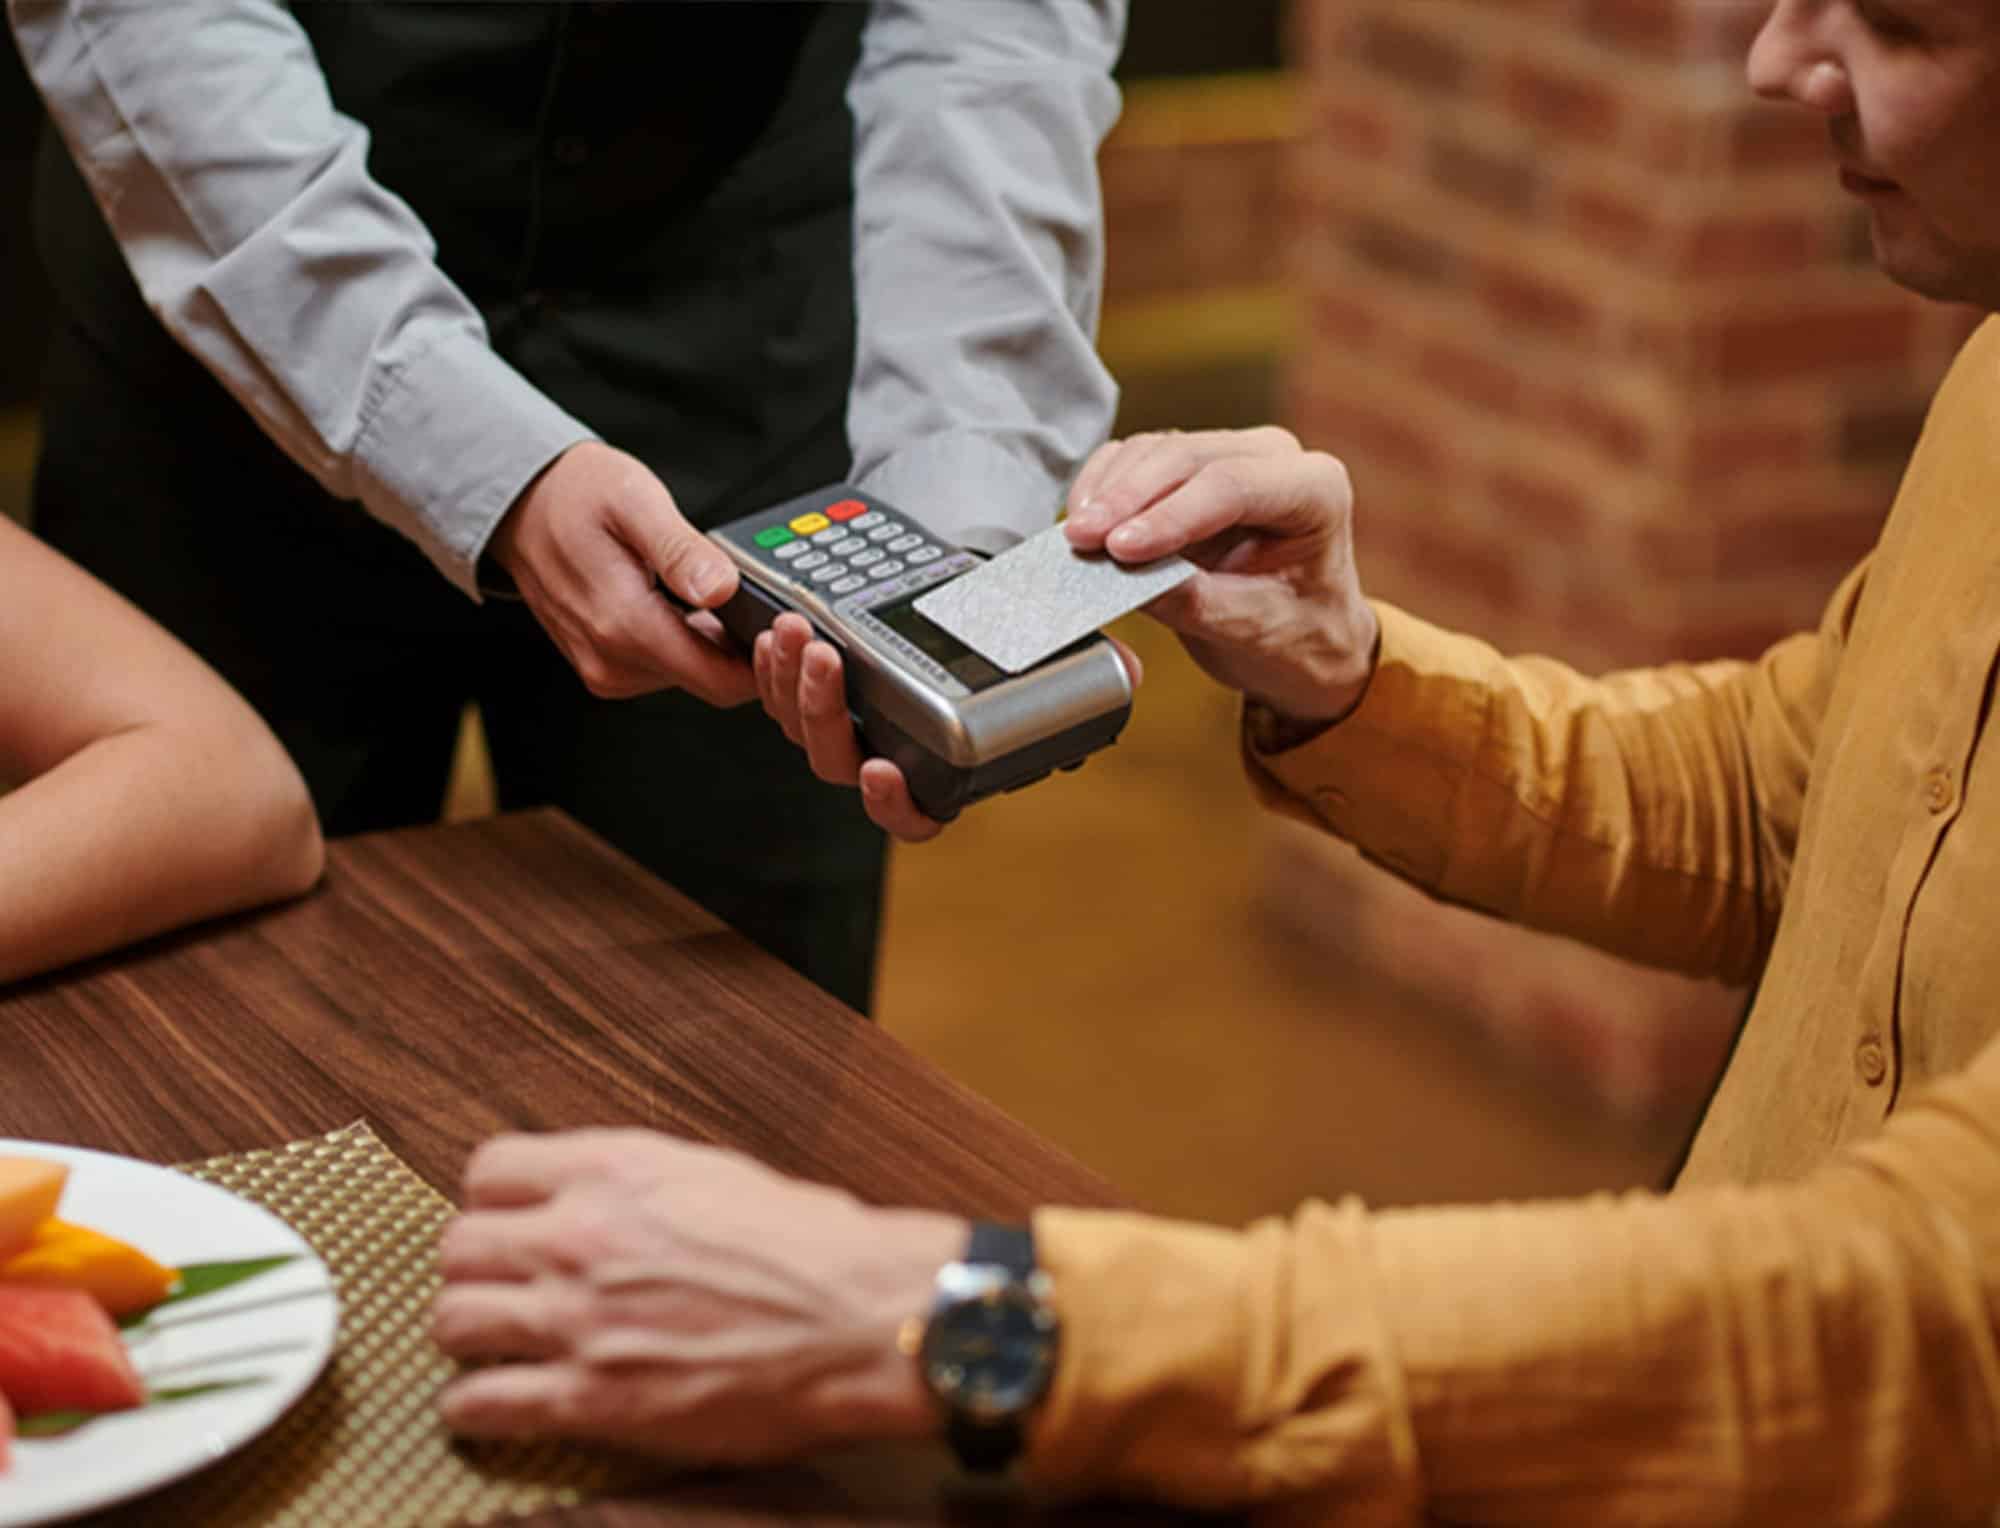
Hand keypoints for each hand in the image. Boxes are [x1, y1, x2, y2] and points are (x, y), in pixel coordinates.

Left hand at [432, 1129, 962, 1463]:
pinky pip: (478, 1403)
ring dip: (470, 1335)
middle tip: (503, 1290)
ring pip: (451, 1319)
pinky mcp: (588, 1398)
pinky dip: (477, 1408)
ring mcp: (576, 1319)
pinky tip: (501, 1405)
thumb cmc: (808, 1246)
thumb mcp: (714, 1173)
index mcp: (614, 1169)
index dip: (495, 1202)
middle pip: (456, 1246)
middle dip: (476, 1269)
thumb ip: (637, 1181)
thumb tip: (599, 1194)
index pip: (489, 1170)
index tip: (510, 1224)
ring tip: (499, 1347)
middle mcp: (579, 1236)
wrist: (856, 1317)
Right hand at [487, 442, 754, 703]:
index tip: (789, 628)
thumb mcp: (635, 500)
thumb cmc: (576, 494)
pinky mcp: (606, 664)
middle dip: (744, 652)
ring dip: (716, 645)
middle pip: (710, 682)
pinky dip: (689, 643)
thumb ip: (680, 550)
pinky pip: (666, 667)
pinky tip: (694, 606)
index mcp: (623, 625)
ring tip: (725, 596)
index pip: (719, 680)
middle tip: (766, 601)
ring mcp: (606, 668)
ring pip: (691, 677)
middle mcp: (611, 660)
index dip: (764, 661)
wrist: (522, 504)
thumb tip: (722, 589)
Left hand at [751, 613, 1144, 843]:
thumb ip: (1091, 666)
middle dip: (823, 712)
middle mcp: (886, 757)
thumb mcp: (1054, 650)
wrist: (967, 597)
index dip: (893, 806)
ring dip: (789, 682)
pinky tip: (778, 626)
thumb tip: (1124, 669)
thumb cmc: (1007, 640)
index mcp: (943, 770)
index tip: (881, 770)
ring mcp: (845, 724)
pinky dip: (771, 663)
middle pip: (838, 762)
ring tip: (797, 631)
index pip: (915, 817)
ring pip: (800, 727)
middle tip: (825, 658)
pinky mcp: (812, 688)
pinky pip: (778, 692)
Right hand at [1063, 427, 1378, 724]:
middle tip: (1082, 538)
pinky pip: (1137, 458)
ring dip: (1109, 490)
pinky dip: (1104, 484)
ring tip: (1078, 536)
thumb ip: (1193, 600)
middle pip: (1187, 457)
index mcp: (1316, 489)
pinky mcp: (1190, 467)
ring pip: (1156, 450)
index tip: (1120, 549)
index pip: (1232, 485)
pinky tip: (1084, 517)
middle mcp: (1275, 457)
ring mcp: (1231, 453)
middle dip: (1127, 497)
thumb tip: (1125, 575)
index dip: (1169, 514)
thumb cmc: (1295, 633)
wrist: (1301, 639)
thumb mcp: (1251, 629)